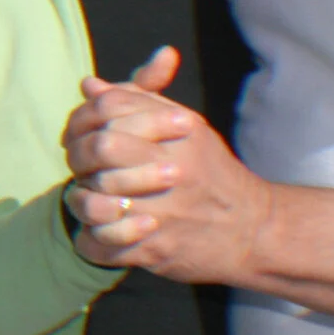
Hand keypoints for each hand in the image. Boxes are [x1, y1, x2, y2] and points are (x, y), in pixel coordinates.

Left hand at [63, 67, 273, 283]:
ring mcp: (161, 212)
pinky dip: (91, 240)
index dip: (83, 117)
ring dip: (80, 198)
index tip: (82, 132)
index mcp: (177, 130)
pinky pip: (97, 244)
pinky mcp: (153, 250)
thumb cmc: (209, 172)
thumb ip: (136, 101)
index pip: (110, 107)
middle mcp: (171, 168)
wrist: (254, 230)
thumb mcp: (185, 127)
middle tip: (82, 166)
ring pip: (90, 199)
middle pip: (100, 147)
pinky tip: (101, 230)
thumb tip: (89, 85)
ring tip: (92, 197)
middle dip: (78, 155)